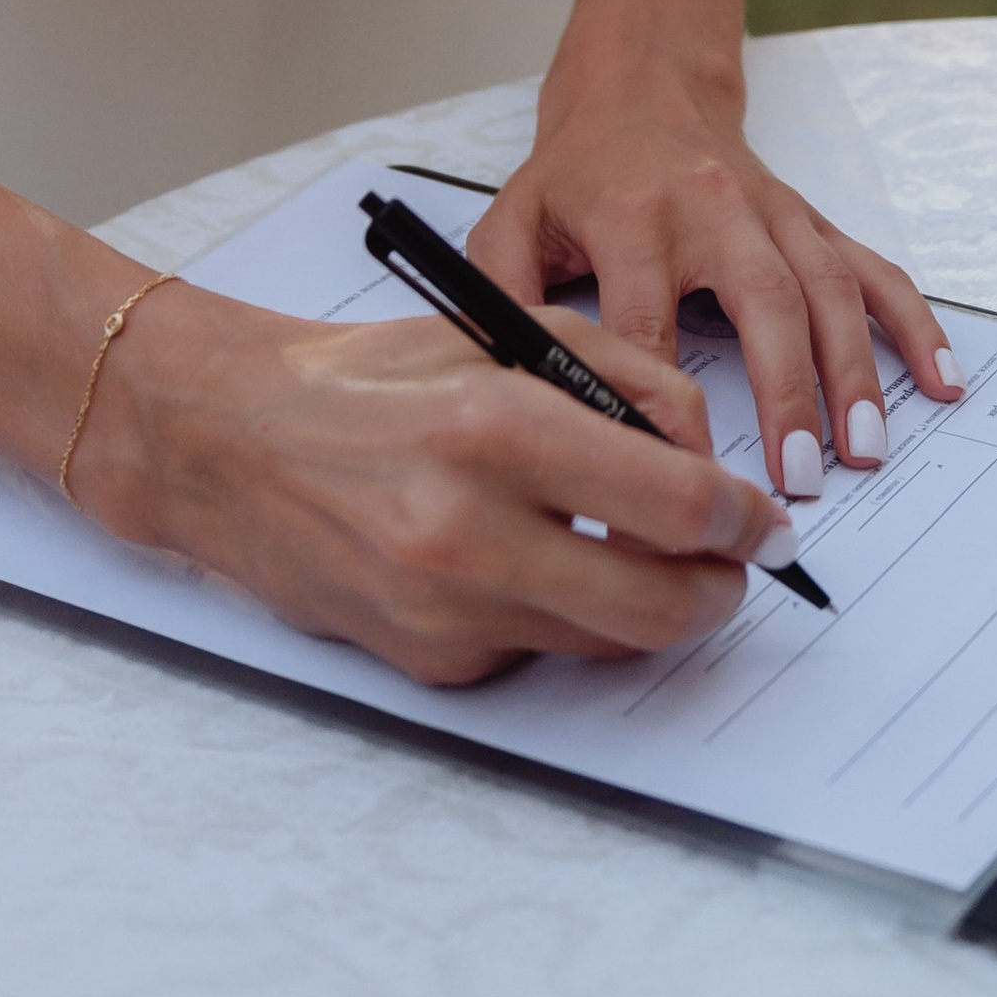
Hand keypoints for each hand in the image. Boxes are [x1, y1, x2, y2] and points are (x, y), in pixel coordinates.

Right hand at [83, 285, 800, 685]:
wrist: (232, 445)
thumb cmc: (375, 379)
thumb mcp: (509, 333)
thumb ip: (630, 380)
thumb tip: (709, 458)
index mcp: (497, 429)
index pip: (673, 504)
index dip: (743, 520)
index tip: (763, 521)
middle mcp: (469, 532)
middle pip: (659, 606)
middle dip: (720, 591)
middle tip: (733, 566)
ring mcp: (444, 611)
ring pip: (607, 642)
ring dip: (647, 607)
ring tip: (640, 554)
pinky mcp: (427, 663)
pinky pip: (536, 651)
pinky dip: (557, 614)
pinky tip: (527, 563)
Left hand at [468, 59, 963, 501]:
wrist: (640, 90)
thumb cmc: (575, 174)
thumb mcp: (511, 222)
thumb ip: (499, 301)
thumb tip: (505, 390)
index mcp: (633, 217)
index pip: (648, 323)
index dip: (661, 404)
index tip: (675, 476)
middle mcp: (714, 210)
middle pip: (763, 303)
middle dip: (787, 393)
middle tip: (799, 477)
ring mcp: (774, 213)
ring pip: (828, 289)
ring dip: (856, 371)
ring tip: (868, 449)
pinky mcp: (812, 219)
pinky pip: (873, 269)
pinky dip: (913, 323)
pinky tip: (942, 378)